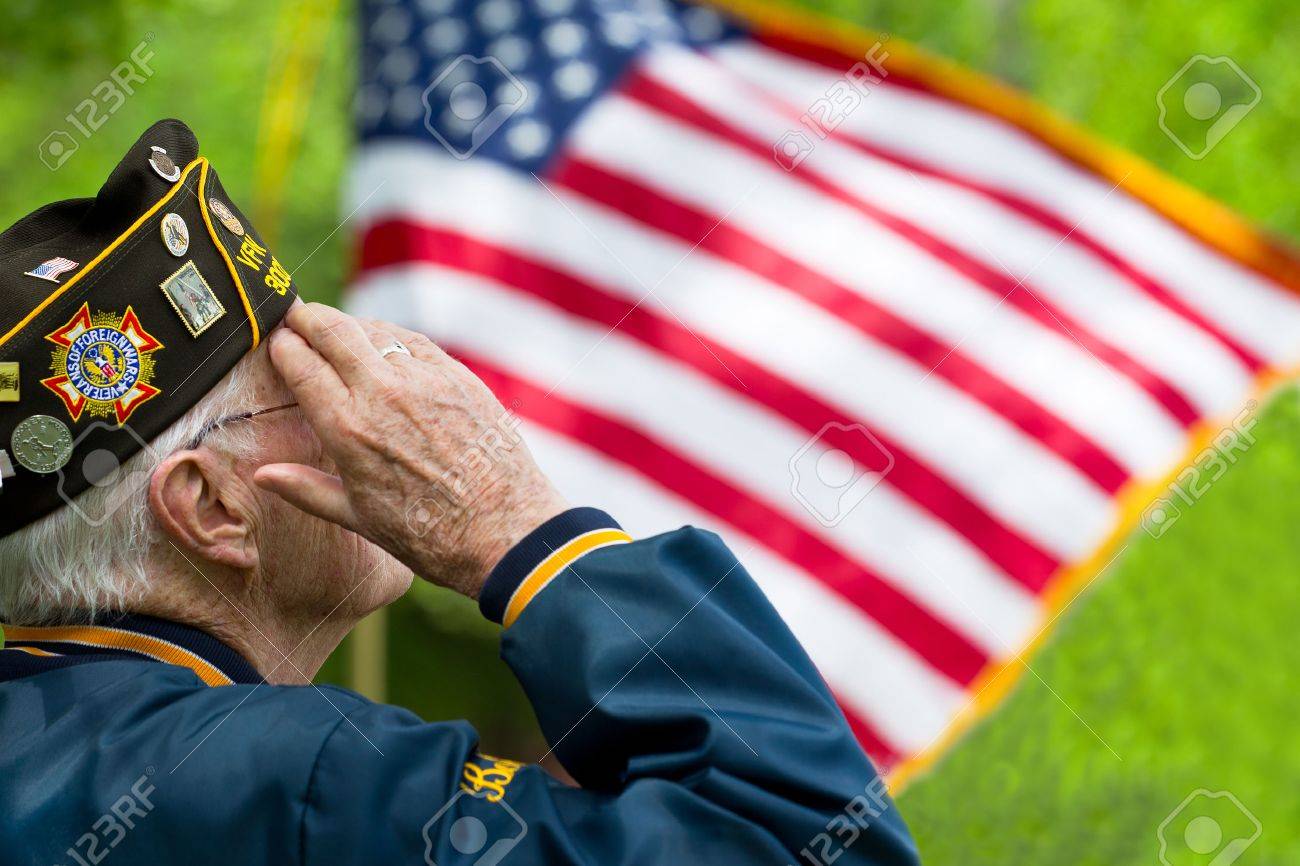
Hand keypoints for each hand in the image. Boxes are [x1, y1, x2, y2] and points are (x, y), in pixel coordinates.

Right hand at [252, 303, 567, 597]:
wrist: (506, 530)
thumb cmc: (429, 535)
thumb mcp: (359, 518)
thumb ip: (306, 489)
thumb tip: (262, 474)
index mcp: (347, 428)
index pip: (300, 363)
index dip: (283, 346)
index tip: (277, 342)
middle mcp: (382, 393)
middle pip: (333, 329)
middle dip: (307, 318)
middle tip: (296, 316)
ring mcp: (424, 380)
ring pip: (374, 330)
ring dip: (350, 326)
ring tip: (338, 332)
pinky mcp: (459, 376)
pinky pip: (415, 341)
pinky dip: (392, 337)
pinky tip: (384, 345)